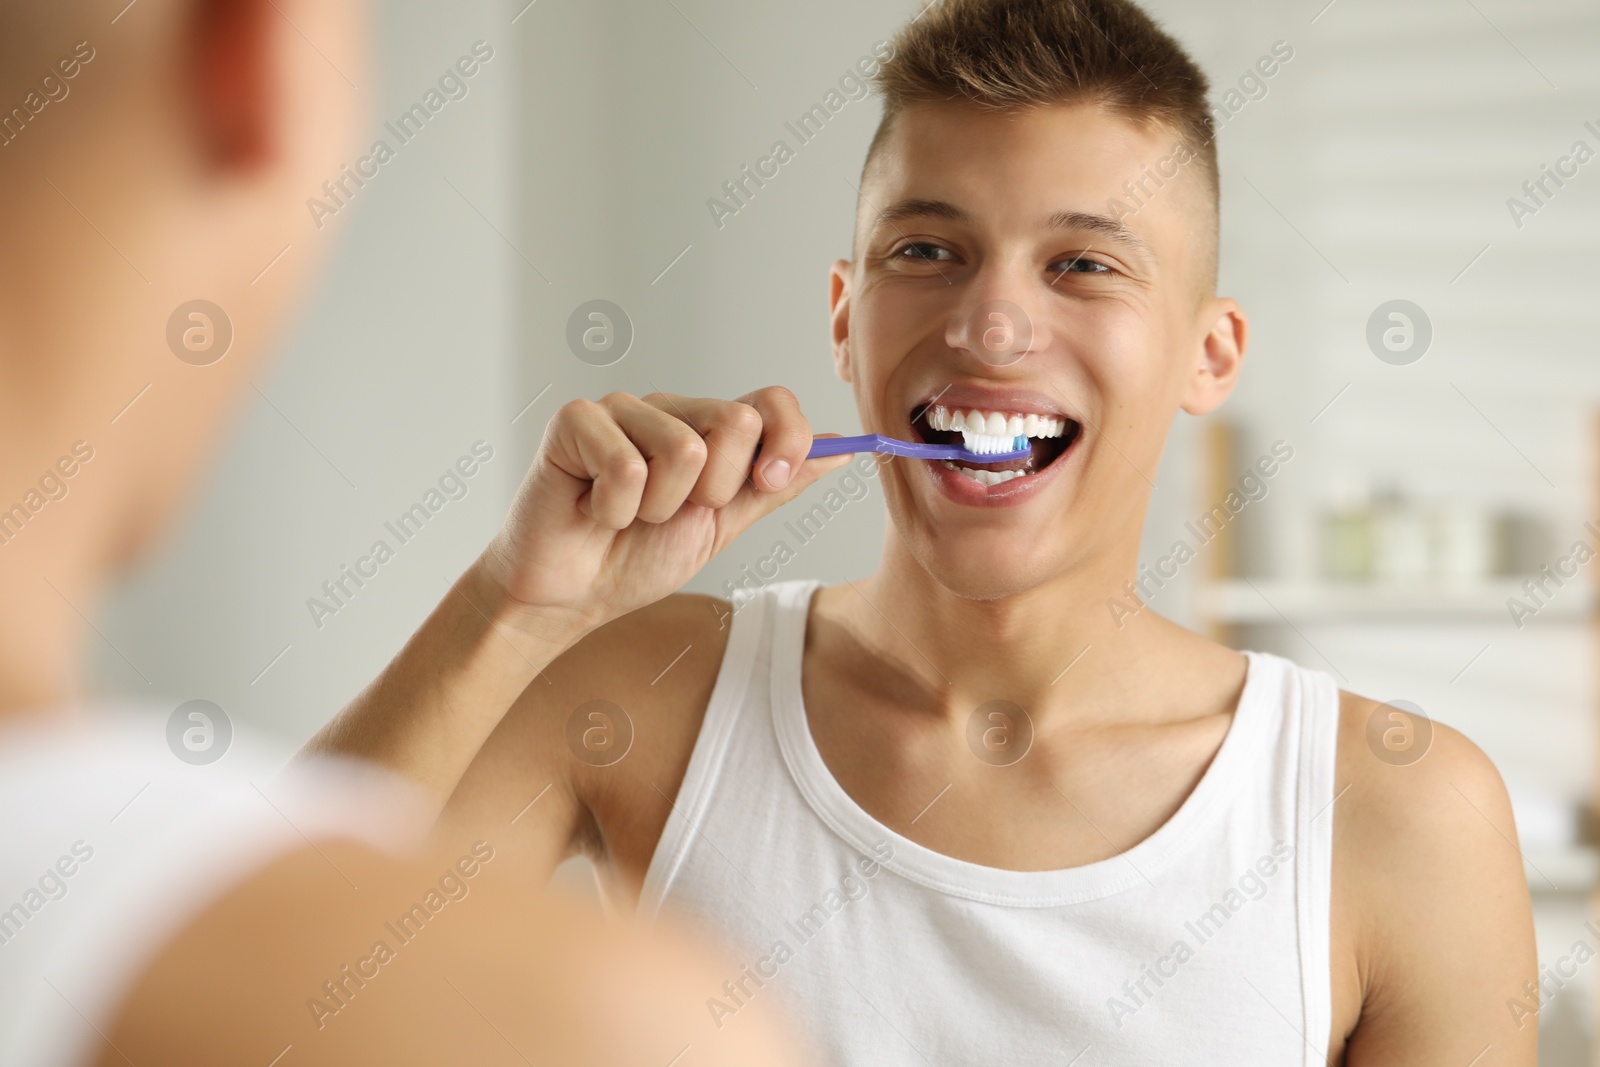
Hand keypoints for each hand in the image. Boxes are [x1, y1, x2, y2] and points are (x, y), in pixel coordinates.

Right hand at [480, 387, 847, 636]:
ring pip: (683, 450)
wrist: (569, 596)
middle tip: (668, 513)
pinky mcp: (577, 421)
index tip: (766, 486)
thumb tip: (843, 451)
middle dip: (713, 491)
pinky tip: (593, 510)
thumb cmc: (635, 558)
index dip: (787, 443)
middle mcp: (670, 408)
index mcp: (709, 427)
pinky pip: (626, 467)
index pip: (772, 402)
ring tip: (626, 515)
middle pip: (737, 422)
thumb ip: (775, 486)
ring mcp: (622, 409)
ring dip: (657, 509)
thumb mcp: (722, 525)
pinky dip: (614, 510)